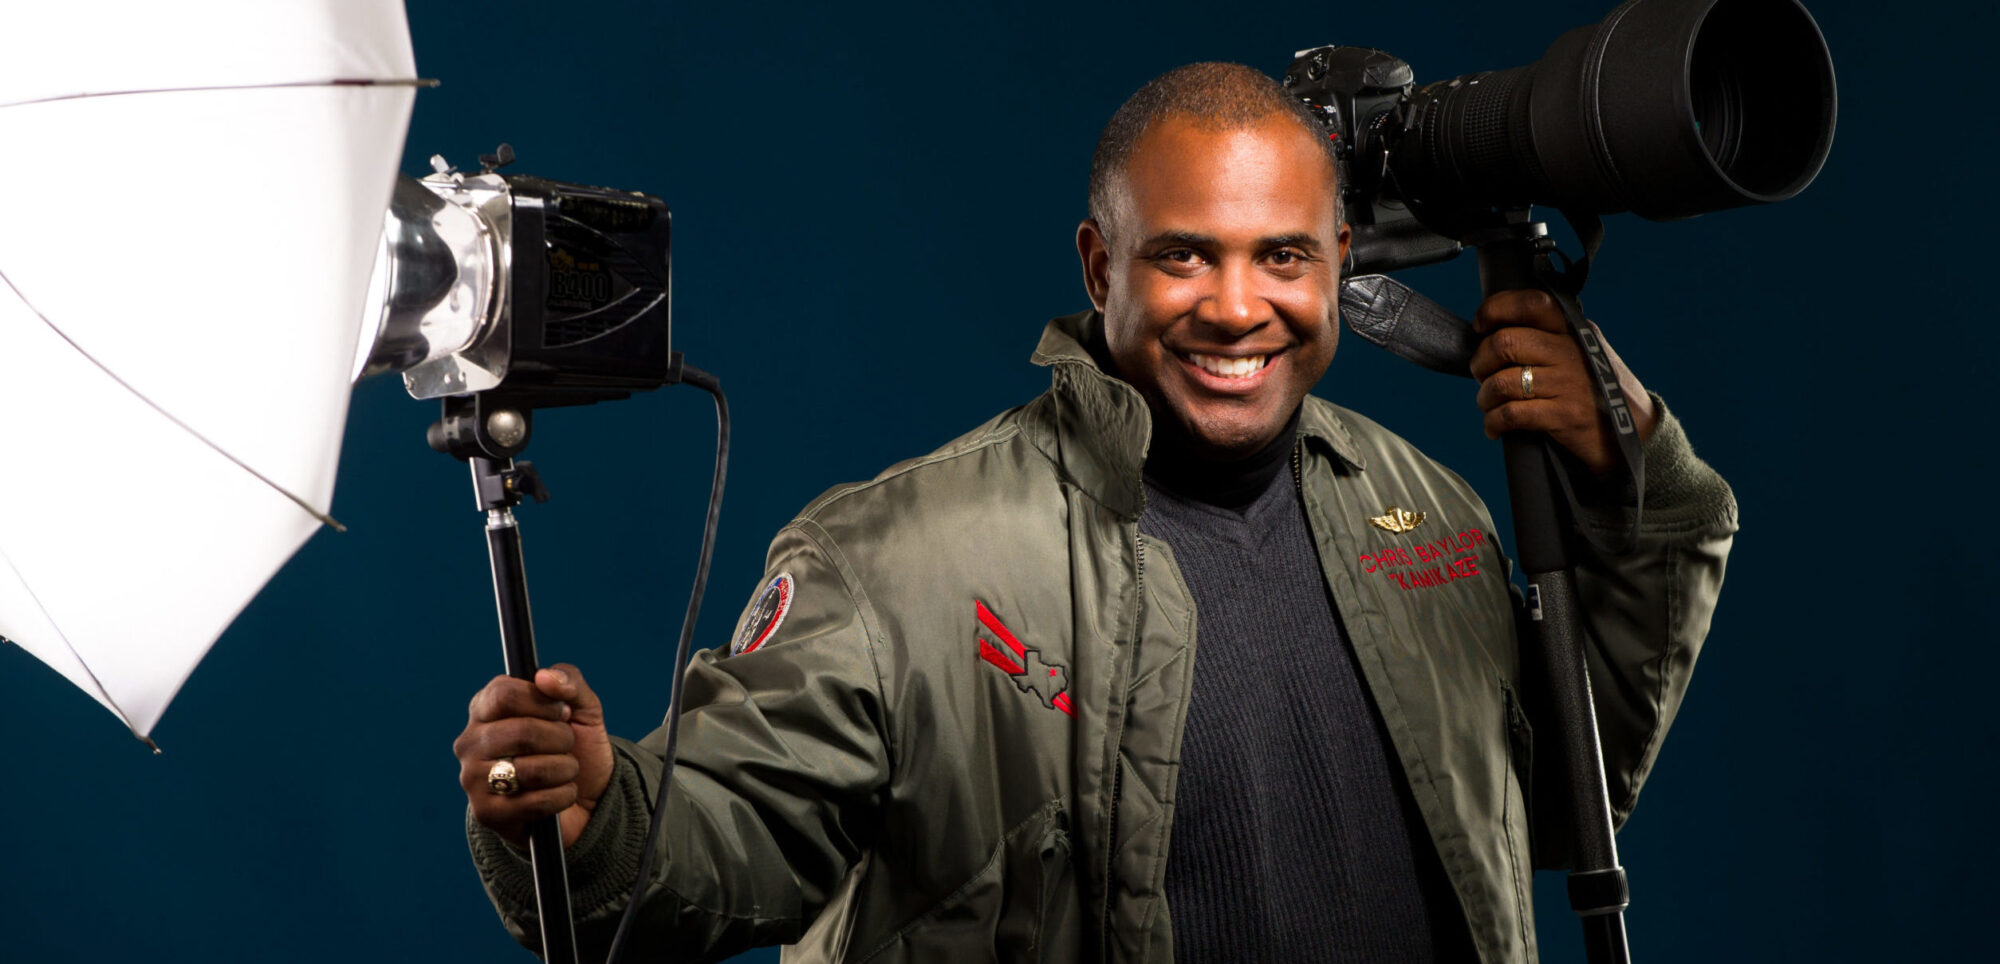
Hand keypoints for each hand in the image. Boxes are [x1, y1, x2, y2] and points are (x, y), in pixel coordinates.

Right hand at [454, 663, 613, 848]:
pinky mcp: (486, 813)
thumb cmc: (577, 746)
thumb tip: (544, 677)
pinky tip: (563, 793)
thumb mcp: (582, 707)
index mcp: (485, 708)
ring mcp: (473, 779)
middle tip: (568, 744)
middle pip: (521, 732)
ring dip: (565, 768)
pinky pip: (535, 802)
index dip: (544, 703)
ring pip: (529, 770)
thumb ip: (568, 680)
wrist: (587, 798)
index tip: (562, 712)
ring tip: (568, 769)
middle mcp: (471, 741)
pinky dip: (563, 795)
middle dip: (561, 738)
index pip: (504, 693)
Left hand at [1469, 289, 1656, 474]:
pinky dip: (1493, 422)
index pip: (1531, 303)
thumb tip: (1496, 332)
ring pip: (1502, 381)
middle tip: (1482, 375)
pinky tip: (1494, 428)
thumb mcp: (1583, 352)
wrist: (1640, 433)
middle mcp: (1571, 352)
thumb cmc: (1599, 392)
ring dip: (1485, 397)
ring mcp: (1569, 384)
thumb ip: (1549, 338)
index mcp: (1574, 330)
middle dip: (1481, 362)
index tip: (1481, 325)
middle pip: (1505, 343)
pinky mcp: (1565, 415)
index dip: (1496, 309)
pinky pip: (1512, 414)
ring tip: (1488, 405)